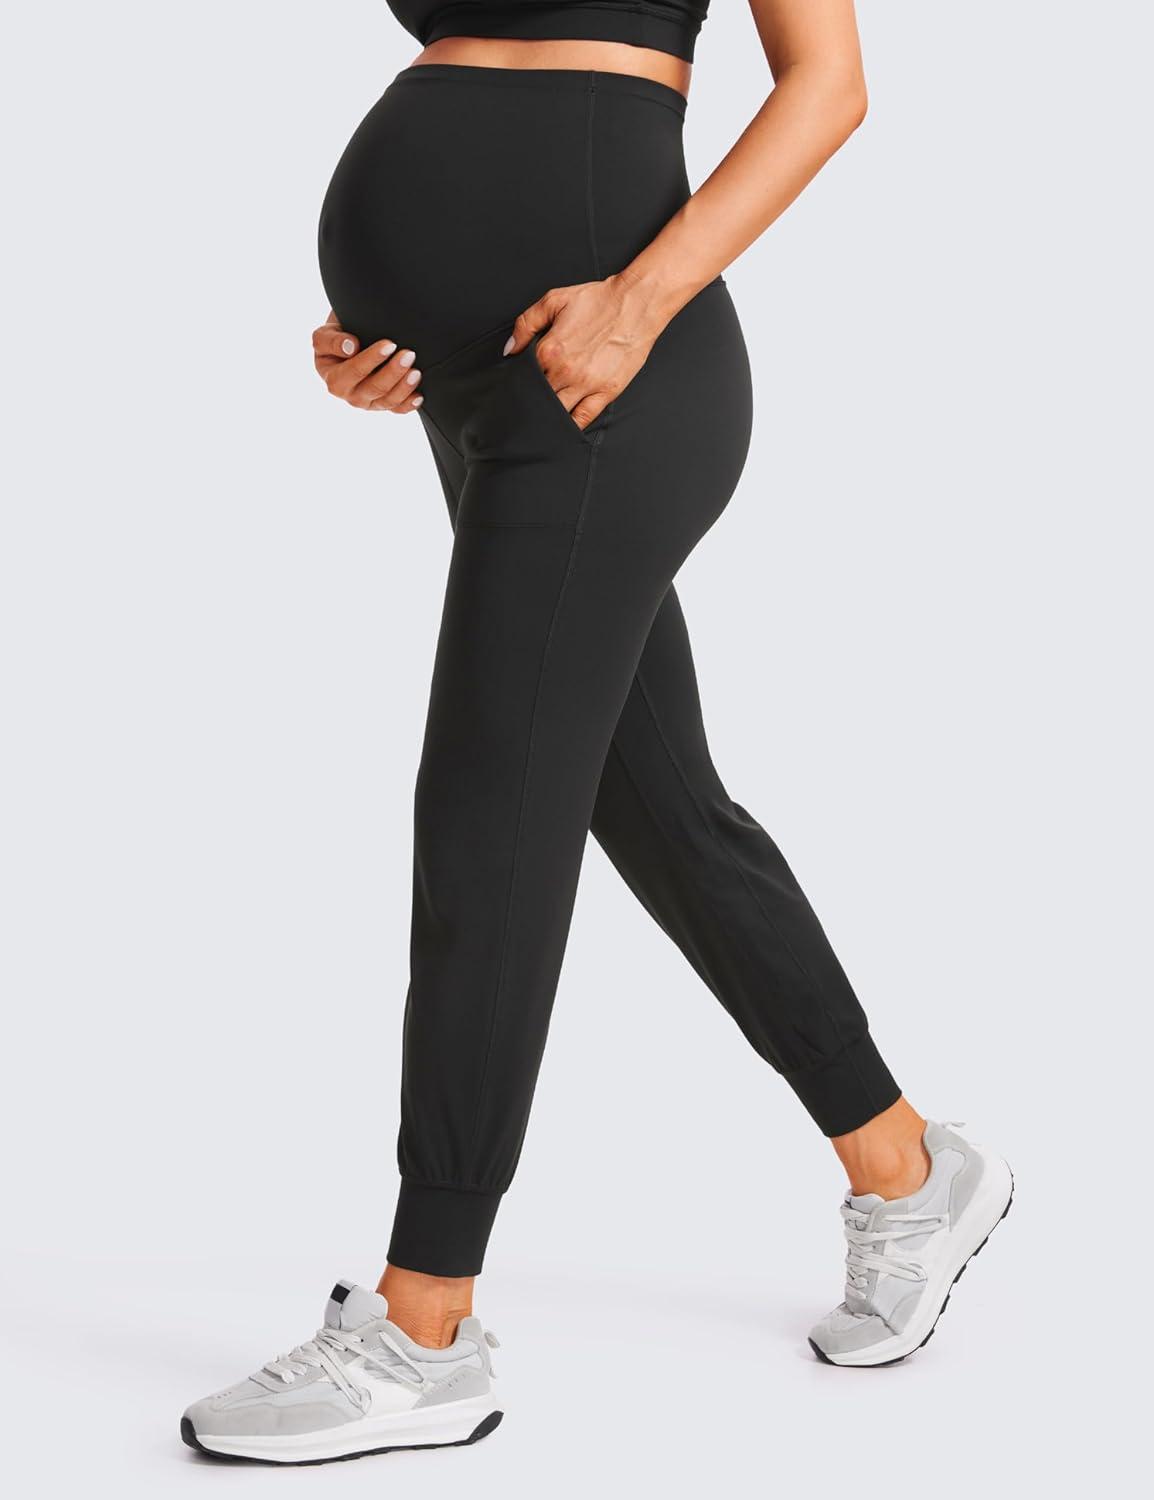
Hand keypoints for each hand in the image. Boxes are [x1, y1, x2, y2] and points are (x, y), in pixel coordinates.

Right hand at [311, 310, 423, 413]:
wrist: (348, 343)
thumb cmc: (336, 336)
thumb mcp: (325, 334)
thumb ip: (331, 340)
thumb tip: (350, 347)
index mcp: (333, 379)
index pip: (354, 371)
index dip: (372, 359)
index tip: (389, 344)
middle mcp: (349, 395)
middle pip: (373, 388)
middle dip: (393, 372)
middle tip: (409, 354)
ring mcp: (367, 402)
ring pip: (387, 400)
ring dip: (404, 387)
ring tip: (416, 371)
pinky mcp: (381, 405)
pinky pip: (396, 409)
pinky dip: (409, 404)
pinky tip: (419, 396)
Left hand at [502, 275, 664, 430]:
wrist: (635, 303)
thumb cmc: (598, 300)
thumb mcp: (554, 300)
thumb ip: (526, 324)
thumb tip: (510, 349)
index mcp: (549, 350)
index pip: (524, 377)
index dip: (519, 382)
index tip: (519, 385)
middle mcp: (565, 372)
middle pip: (538, 398)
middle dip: (531, 401)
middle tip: (529, 403)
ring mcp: (586, 385)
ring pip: (557, 412)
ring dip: (548, 416)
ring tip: (543, 417)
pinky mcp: (606, 392)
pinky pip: (583, 419)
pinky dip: (571, 427)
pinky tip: (564, 428)